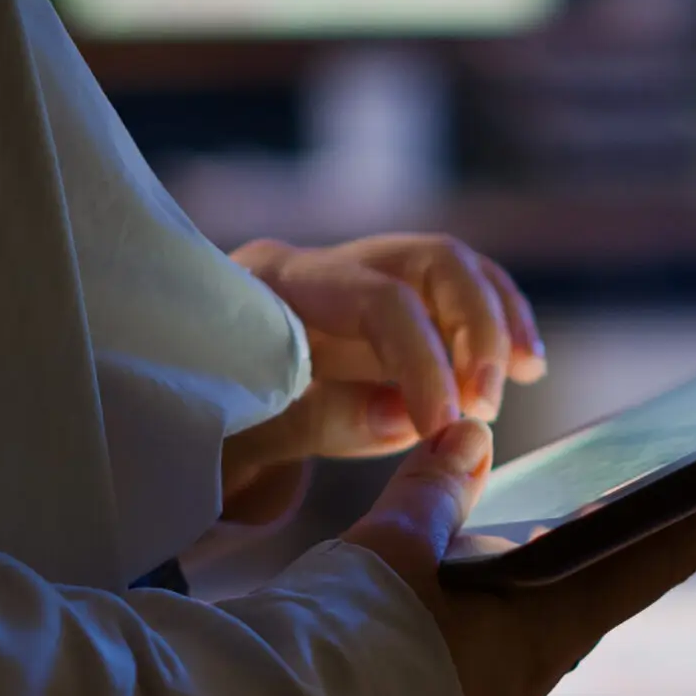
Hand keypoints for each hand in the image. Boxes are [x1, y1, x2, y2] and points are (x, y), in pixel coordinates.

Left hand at [213, 234, 546, 525]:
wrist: (167, 414)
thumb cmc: (195, 424)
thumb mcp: (236, 434)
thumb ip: (316, 420)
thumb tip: (408, 419)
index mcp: (275, 286)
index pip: (379, 302)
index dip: (425, 362)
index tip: (449, 425)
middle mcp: (321, 266)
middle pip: (428, 260)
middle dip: (477, 326)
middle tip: (490, 402)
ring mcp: (355, 280)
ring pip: (450, 269)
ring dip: (499, 317)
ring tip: (528, 372)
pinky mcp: (381, 306)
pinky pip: (452, 295)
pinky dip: (494, 322)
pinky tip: (524, 365)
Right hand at [346, 420, 695, 695]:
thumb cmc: (341, 649)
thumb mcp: (389, 548)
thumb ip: (435, 489)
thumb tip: (467, 437)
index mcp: (544, 633)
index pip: (662, 556)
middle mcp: (532, 681)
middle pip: (596, 591)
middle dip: (612, 537)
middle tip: (638, 478)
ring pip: (529, 627)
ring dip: (531, 580)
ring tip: (514, 526)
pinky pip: (481, 659)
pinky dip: (479, 617)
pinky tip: (443, 591)